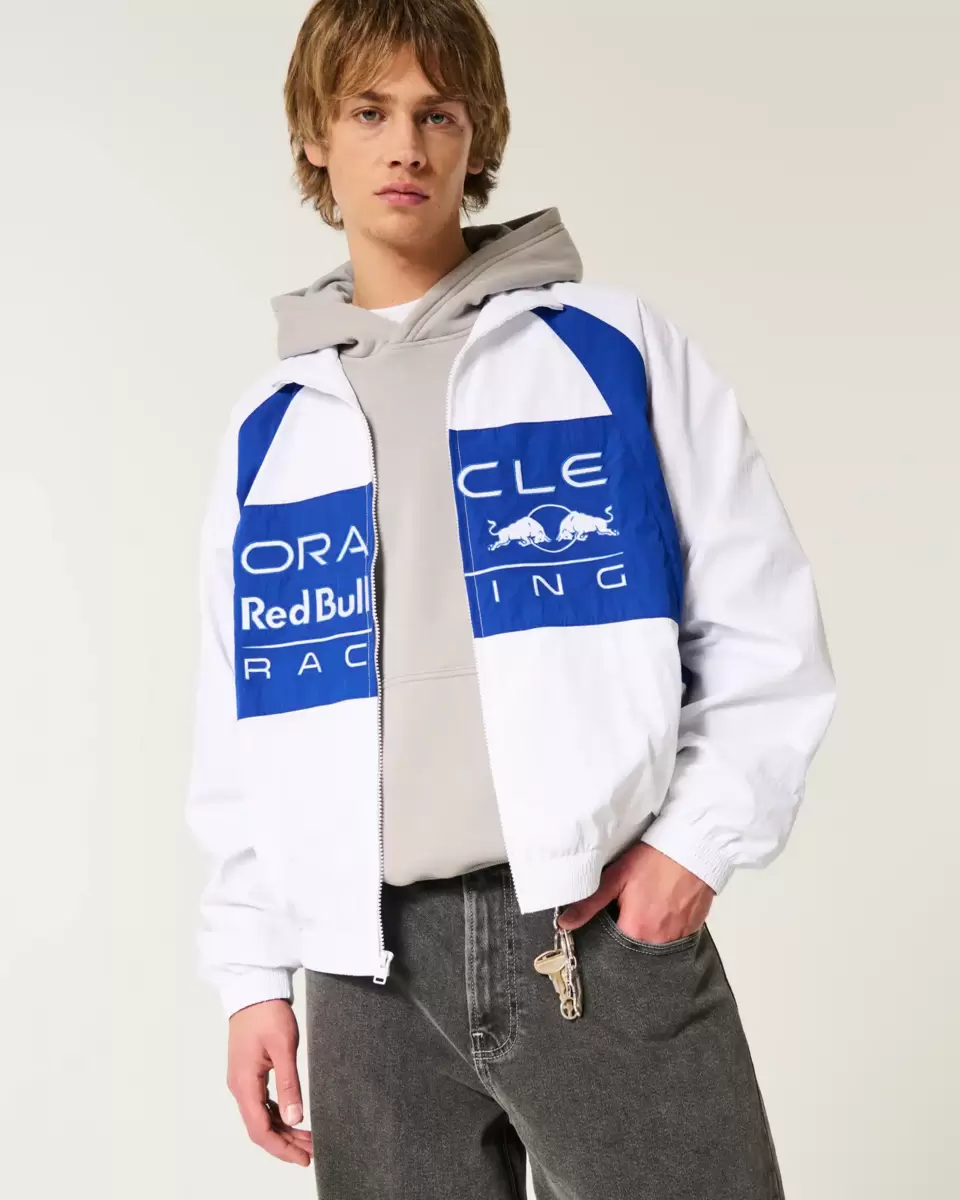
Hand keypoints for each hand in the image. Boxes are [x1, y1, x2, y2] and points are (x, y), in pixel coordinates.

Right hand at [226, 998, 312, 1166]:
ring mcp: (242, 1080)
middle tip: (311, 1151)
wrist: (255, 988)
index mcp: (244, 1084)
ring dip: (282, 1130)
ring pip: (260, 1116)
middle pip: (260, 1128)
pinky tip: (292, 1117)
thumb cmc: (267, 1013)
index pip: (260, 1130)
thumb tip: (294, 1119)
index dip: (281, 1149)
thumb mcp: (283, 1047)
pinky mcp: (248, 1072)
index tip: (303, 1158)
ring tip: (307, 1138)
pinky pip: (260, 1103)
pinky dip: (277, 1115)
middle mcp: (239, 1086)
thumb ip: (289, 1085)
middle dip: (285, 1143)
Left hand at [557, 842, 713, 940]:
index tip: (608, 917)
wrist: (694, 848)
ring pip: (655, 942)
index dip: (608, 931)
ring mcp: (679, 936)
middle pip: (635, 946)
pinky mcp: (693, 929)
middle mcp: (659, 941)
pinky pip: (674, 936)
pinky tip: (663, 905)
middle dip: (628, 930)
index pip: (612, 947)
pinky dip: (666, 925)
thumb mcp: (616, 877)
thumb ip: (590, 903)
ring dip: (648, 928)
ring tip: (647, 903)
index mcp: (636, 931)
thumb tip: (564, 923)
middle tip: (629, 905)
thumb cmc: (655, 860)